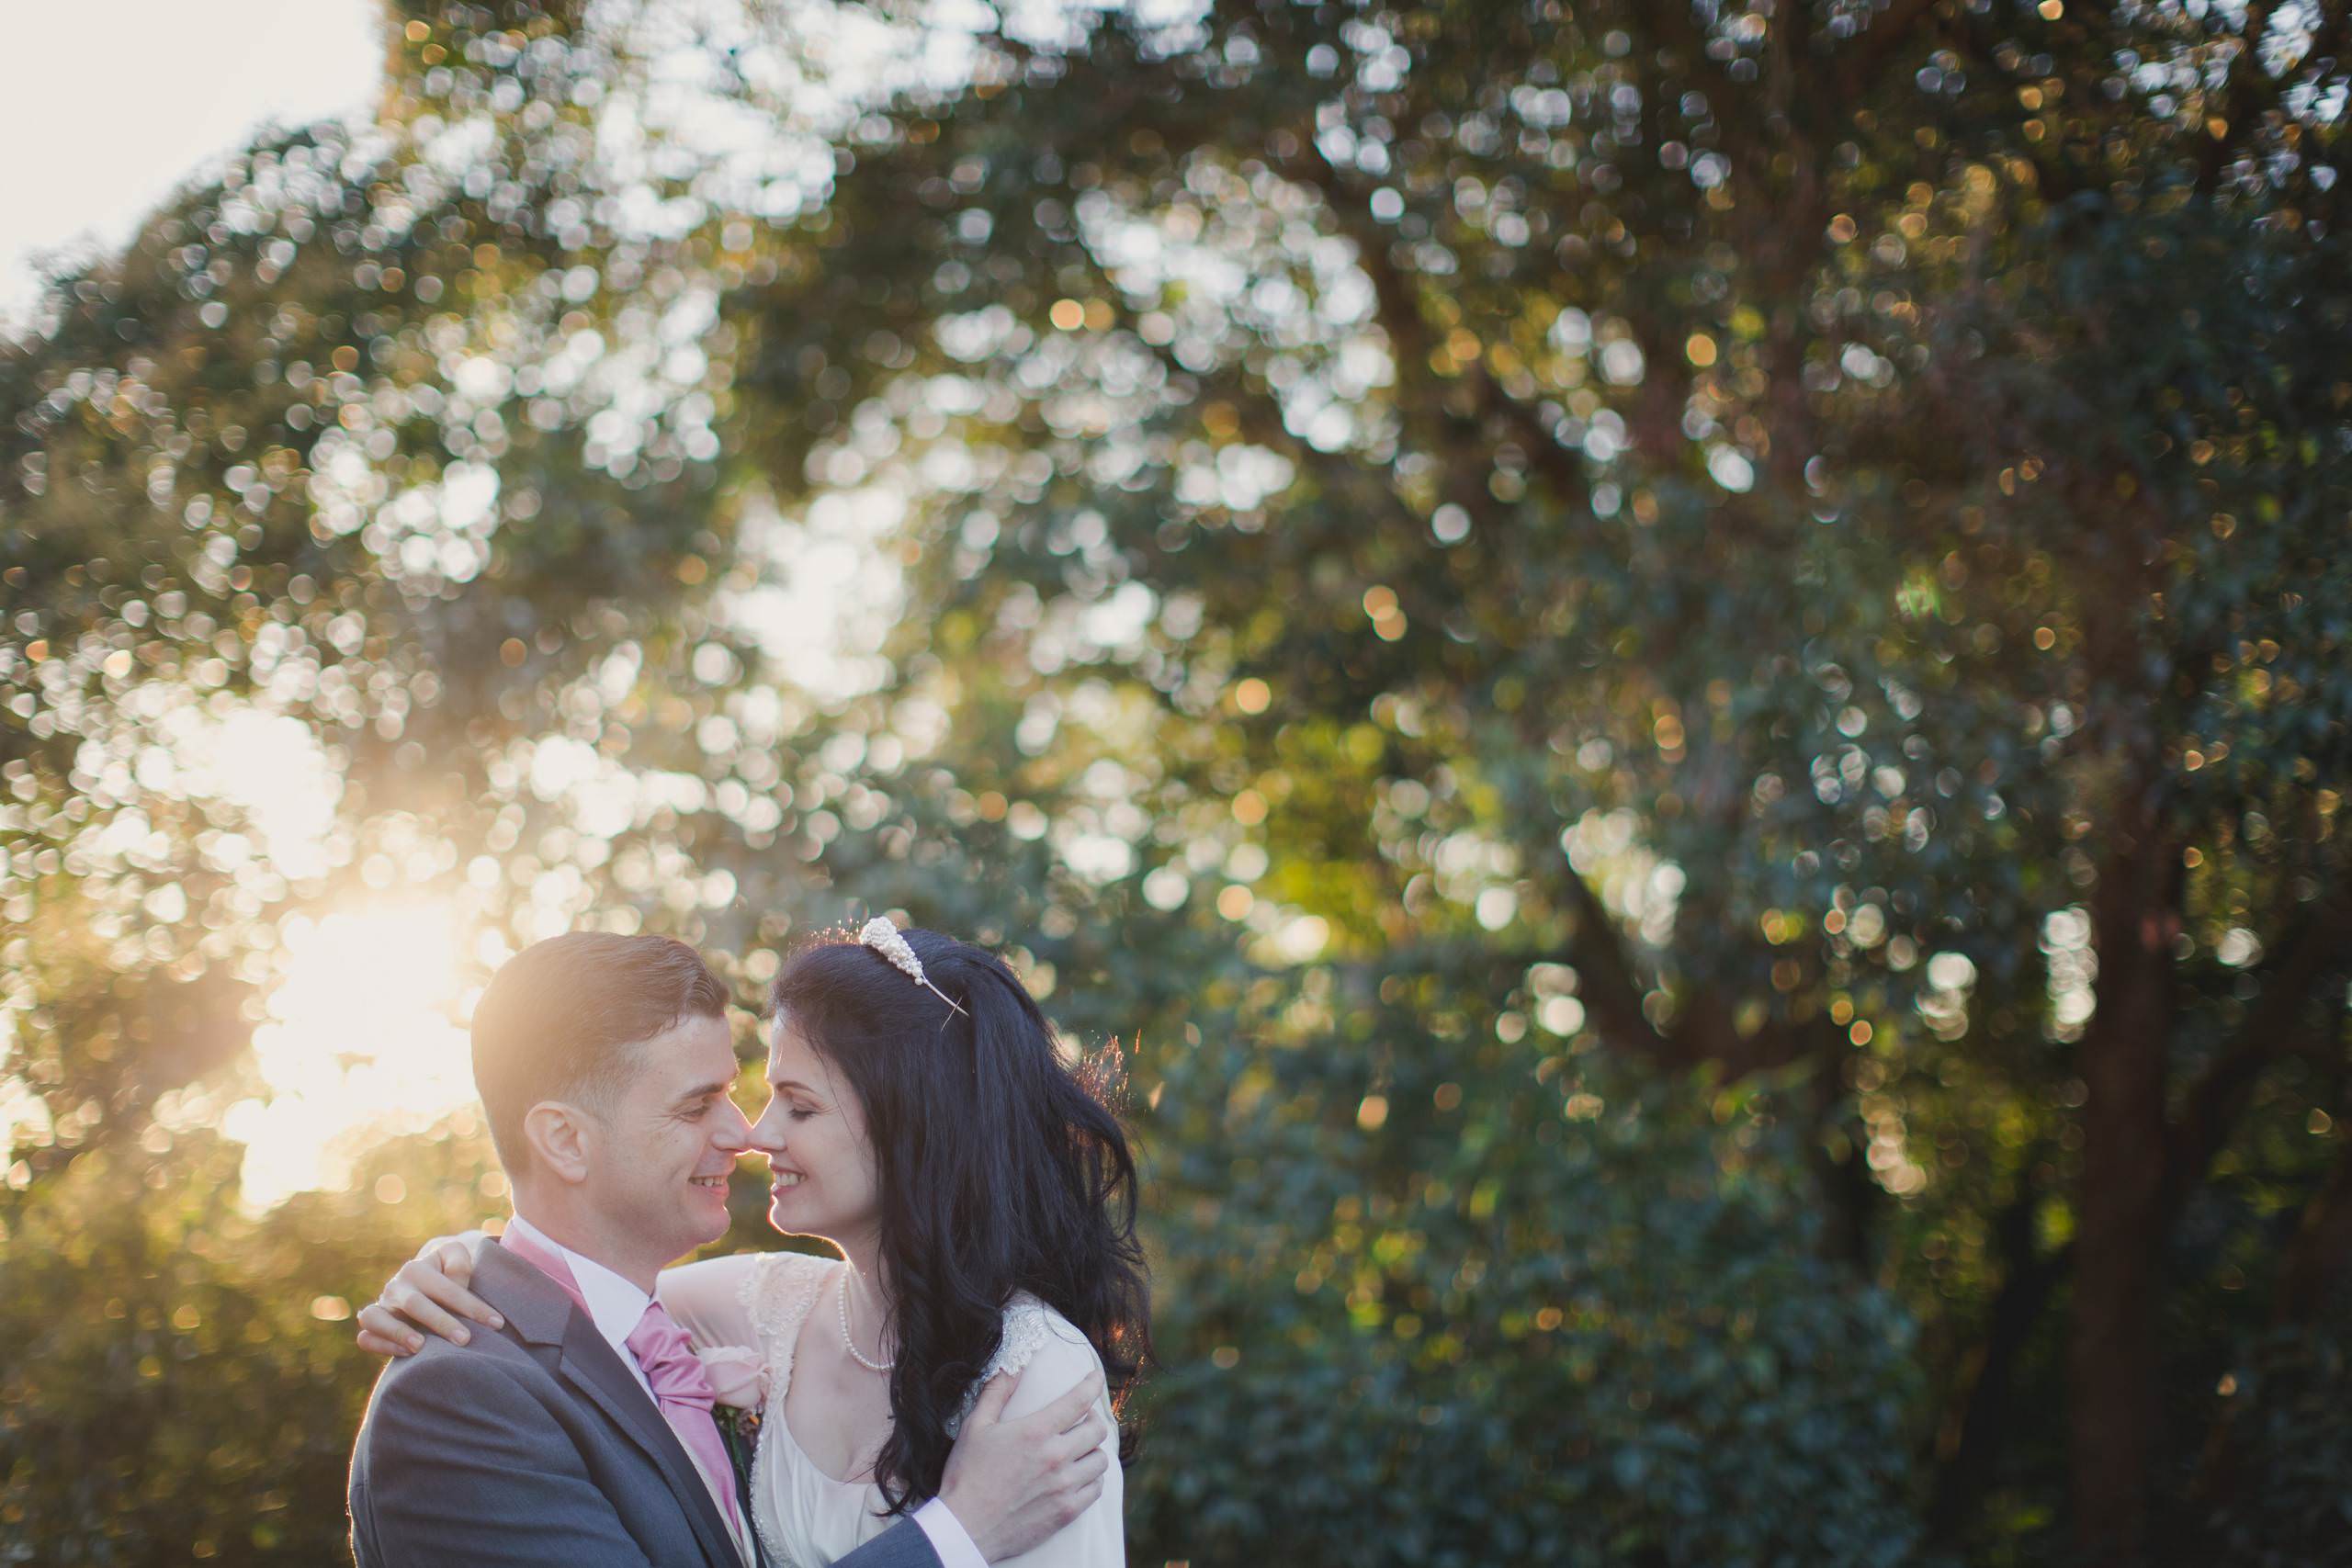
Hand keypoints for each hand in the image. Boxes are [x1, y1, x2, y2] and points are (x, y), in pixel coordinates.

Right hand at [354, 1231, 500, 1356]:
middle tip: (465, 1339)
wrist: (424, 1279)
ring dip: (398, 1332)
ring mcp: (381, 1306)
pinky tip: (406, 1353)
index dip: (472, 1306)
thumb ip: (459, 1262)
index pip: (447, 1288)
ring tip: (420, 1346)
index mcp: (418, 1268)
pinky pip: (366, 1338)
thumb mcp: (456, 1256)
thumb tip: (455, 1281)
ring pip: (376, 1319)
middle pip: (415, 1304)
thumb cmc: (448, 1272)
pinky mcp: (372, 1326)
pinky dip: (381, 1344)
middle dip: (441, 1322)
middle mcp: (396, 1286)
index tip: (496, 1323)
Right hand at [935, 1369, 1111, 1560]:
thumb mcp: (975, 1427)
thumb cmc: (966, 1476)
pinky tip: (1079, 1476)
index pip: (1078, 1400)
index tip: (1096, 1378)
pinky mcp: (1066, 1512)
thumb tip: (1012, 1365)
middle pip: (1097, 1430)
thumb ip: (996, 1392)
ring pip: (1101, 1461)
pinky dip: (1092, 1479)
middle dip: (1093, 1419)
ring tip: (1080, 1450)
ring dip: (1093, 1451)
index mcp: (1036, 1432)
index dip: (1092, 1384)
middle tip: (1082, 1419)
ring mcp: (1064, 1486)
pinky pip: (1096, 1490)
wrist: (964, 1528)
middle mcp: (1056, 1457)